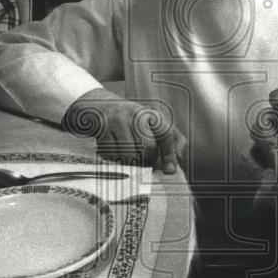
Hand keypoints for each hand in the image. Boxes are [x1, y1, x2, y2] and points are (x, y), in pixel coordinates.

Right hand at [63, 88, 186, 173]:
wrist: (98, 106)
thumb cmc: (130, 120)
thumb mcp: (152, 123)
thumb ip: (171, 139)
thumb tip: (179, 160)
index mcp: (150, 113)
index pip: (165, 133)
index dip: (170, 153)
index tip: (170, 171)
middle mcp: (135, 114)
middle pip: (147, 148)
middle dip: (148, 161)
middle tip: (145, 163)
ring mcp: (117, 121)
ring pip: (130, 155)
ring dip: (131, 163)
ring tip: (130, 158)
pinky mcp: (102, 130)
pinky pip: (113, 155)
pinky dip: (116, 160)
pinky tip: (115, 152)